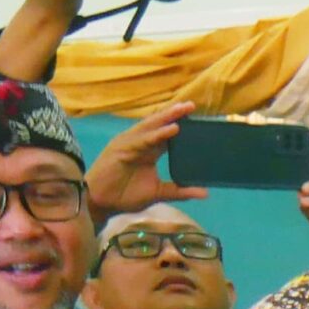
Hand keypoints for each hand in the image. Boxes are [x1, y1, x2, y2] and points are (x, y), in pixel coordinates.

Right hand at [87, 102, 208, 219]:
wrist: (103, 203)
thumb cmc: (126, 195)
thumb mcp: (159, 193)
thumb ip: (180, 191)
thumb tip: (205, 193)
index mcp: (148, 151)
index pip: (165, 134)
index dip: (179, 124)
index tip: (196, 118)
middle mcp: (139, 143)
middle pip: (158, 125)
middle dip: (174, 114)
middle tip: (192, 105)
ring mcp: (129, 143)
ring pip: (150, 127)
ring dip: (167, 117)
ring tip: (183, 109)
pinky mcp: (121, 149)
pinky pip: (143, 140)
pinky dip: (158, 134)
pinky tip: (173, 129)